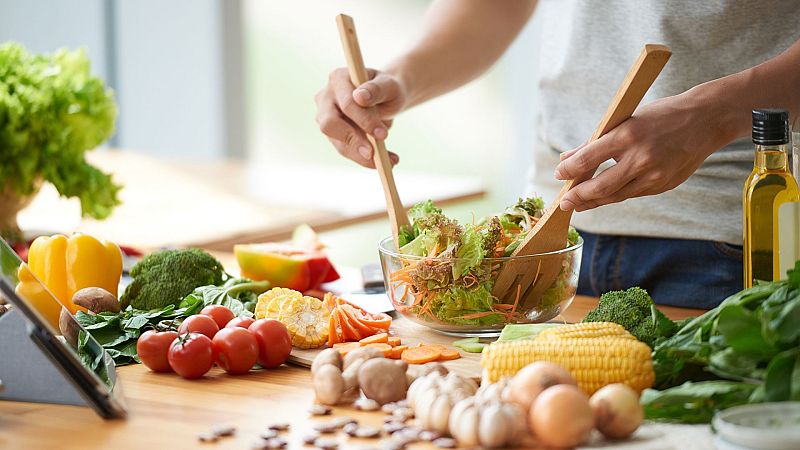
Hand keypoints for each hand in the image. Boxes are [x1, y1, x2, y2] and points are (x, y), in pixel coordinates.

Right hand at [314, 68, 406, 167]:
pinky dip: (364, 158)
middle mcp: (326, 97)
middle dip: (354, 141)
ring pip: (337, 142)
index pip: (346, 103)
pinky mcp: (333, 134)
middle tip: (375, 155)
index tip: (383, 135)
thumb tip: (360, 97)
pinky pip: (345, 150)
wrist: (387, 98)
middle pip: (329, 124)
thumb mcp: (389, 86)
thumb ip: (377, 89)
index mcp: (338, 78)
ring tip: (389, 161)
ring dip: (362, 156)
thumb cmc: (388, 89)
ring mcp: (325, 117)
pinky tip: (385, 161)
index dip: (363, 120)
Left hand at [553, 91, 731, 211]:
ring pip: (616, 196)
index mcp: (627, 136)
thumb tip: (566, 158)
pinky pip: (633, 194)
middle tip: (563, 203)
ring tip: (578, 204)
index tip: (559, 175)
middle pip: (600, 187)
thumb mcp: (626, 119)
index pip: (588, 159)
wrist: (707, 119)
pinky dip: (615, 196)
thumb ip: (595, 141)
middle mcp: (640, 158)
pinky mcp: (664, 185)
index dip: (569, 171)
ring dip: (594, 202)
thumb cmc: (662, 115)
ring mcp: (654, 175)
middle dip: (578, 197)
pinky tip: (603, 197)